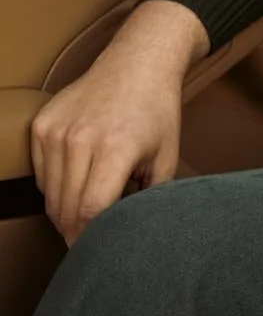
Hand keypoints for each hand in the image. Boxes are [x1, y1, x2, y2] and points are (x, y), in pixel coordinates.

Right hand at [30, 0, 207, 245]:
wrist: (136, 64)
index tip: (97, 251)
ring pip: (50, 194)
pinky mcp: (42, 125)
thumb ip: (150, 198)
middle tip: (89, 244)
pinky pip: (42, 174)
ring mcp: (56, 130)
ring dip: (64, 213)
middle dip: (76, 232)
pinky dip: (55, 187)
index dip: (92, 237)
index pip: (92, 210)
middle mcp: (80, 139)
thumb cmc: (157, 112)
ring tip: (85, 215)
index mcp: (115, 148)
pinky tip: (77, 183)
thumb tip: (132, 233)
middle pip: (66, 207)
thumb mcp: (167, 157)